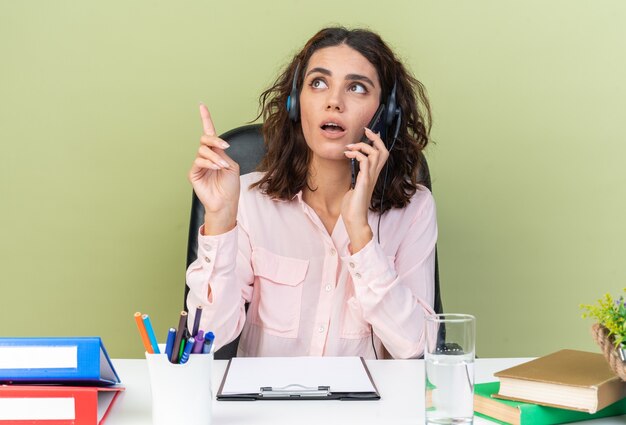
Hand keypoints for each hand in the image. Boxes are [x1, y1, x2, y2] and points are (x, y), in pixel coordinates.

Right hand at [188, 104, 239, 233]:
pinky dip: (209, 163)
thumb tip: (214, 146)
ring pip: (202, 150)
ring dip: (214, 157)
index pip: (210, 133)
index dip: (206, 119)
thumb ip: (222, 153)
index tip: (202, 106)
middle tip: (224, 146)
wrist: (226, 202)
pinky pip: (199, 161)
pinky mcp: (194, 173)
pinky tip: (216, 168)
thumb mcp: (231, 165)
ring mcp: (199, 164)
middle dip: (214, 140)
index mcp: (217, 153)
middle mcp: (206, 156)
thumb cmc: (230, 186)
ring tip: (221, 166)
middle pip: (205, 139)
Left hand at [342, 128, 389, 251]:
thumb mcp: (354, 187)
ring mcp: (370, 177)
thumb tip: (351, 168)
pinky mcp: (364, 181)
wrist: (355, 219)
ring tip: (350, 147)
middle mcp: (374, 175)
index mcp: (373, 175)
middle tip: (365, 131)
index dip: (377, 142)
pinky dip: (357, 154)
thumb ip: (355, 177)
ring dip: (362, 146)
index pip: (381, 154)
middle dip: (375, 138)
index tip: (368, 133)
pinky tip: (348, 155)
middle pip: (383, 150)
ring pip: (375, 153)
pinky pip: (365, 161)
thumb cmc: (353, 206)